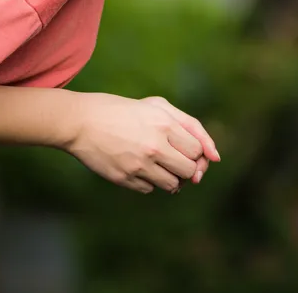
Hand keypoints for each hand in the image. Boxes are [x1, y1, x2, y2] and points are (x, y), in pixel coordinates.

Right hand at [64, 92, 218, 193]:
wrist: (81, 122)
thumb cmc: (125, 111)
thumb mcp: (159, 107)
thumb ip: (191, 126)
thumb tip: (215, 157)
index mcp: (165, 125)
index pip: (199, 151)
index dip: (196, 153)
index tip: (186, 150)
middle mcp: (154, 147)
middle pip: (190, 172)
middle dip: (187, 168)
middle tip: (173, 158)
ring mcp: (139, 165)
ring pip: (173, 185)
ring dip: (171, 178)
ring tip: (157, 164)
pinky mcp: (124, 179)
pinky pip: (149, 190)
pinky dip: (149, 182)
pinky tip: (138, 167)